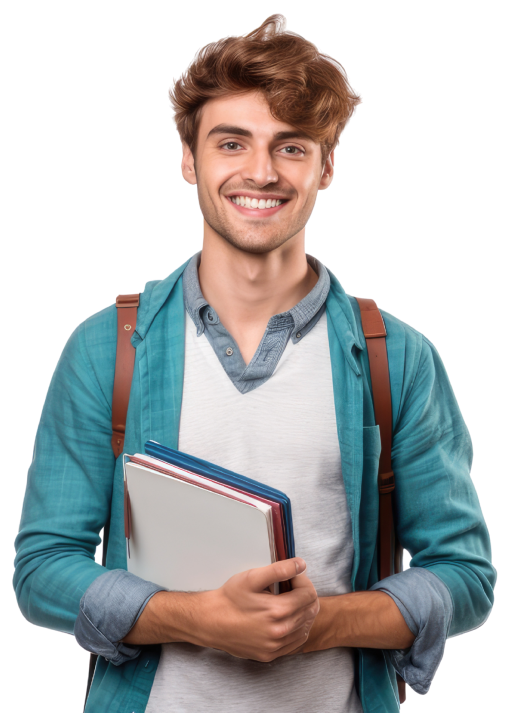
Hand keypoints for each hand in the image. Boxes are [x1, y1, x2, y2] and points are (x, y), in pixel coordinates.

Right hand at [197, 558, 319, 662]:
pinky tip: (286, 618)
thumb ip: (279, 569)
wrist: (211, 621)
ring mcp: (276, 646)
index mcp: (278, 611)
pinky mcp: (271, 655)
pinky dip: (297, 628)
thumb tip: (301, 565)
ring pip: (306, 626)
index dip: (303, 581)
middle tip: (291, 587)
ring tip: (288, 601)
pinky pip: (296, 642)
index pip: (309, 594)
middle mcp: (280, 632)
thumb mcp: (252, 577)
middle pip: (311, 610)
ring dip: (302, 611)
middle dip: (305, 594)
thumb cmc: (230, 599)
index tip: (293, 577)